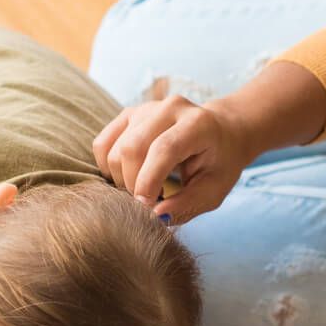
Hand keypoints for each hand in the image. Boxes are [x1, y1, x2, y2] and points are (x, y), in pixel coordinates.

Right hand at [92, 94, 254, 222]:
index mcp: (197, 124)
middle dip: (133, 184)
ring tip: (145, 189)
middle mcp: (170, 108)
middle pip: (133, 148)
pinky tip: (127, 176)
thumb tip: (154, 217)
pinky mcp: (130, 114)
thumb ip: (186, 205)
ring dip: (121, 178)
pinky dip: (107, 167)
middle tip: (148, 202)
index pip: (163, 149)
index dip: (149, 181)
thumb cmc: (219, 164)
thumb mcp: (214, 190)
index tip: (145, 207)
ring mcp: (146, 108)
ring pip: (115, 148)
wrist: (222, 133)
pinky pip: (103, 143)